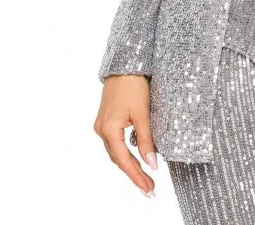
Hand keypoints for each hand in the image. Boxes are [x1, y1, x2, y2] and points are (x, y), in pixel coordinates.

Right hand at [94, 74, 158, 197]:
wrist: (124, 65)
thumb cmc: (134, 85)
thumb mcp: (143, 113)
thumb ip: (147, 140)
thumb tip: (153, 164)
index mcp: (109, 130)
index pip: (125, 161)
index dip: (137, 177)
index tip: (149, 190)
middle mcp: (101, 130)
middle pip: (119, 159)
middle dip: (134, 174)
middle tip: (150, 188)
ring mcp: (101, 126)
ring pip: (116, 152)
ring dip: (129, 165)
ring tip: (145, 178)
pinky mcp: (105, 121)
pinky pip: (115, 143)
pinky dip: (125, 153)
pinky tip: (135, 158)